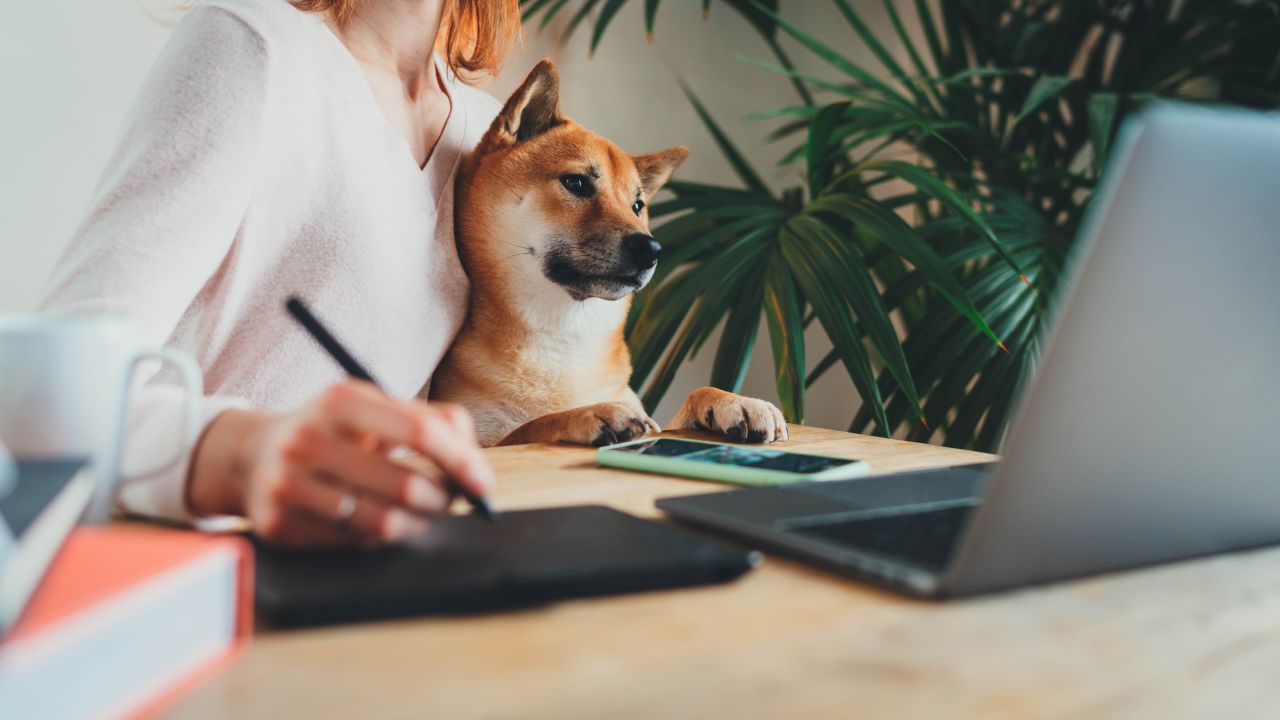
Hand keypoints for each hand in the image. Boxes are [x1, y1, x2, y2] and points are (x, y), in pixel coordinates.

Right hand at [188, 381, 493, 545]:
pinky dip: (378, 537)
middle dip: (443, 500)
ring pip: (384, 524)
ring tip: (418, 512)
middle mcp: (307, 440)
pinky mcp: (277, 525)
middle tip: (451, 502)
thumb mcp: (375, 407)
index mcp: (341, 401)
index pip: (421, 432)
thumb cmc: (337, 431)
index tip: (483, 484)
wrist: (253, 455)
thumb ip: (434, 423)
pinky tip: (374, 519)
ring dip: (416, 523)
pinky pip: (355, 544)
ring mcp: (287, 485)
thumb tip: (477, 473)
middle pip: (407, 485)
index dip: (462, 461)